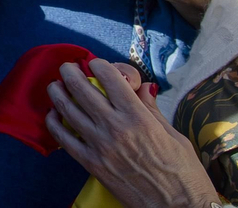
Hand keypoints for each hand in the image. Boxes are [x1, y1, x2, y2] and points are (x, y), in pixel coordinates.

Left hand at [46, 57, 219, 207]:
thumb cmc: (184, 174)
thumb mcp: (174, 136)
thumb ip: (152, 110)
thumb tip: (142, 87)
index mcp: (139, 117)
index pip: (110, 78)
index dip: (99, 65)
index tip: (95, 64)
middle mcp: (116, 128)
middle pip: (82, 89)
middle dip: (71, 72)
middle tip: (67, 67)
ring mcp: (100, 146)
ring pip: (67, 109)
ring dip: (57, 92)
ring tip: (55, 85)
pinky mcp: (92, 164)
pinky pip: (64, 138)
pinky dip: (54, 122)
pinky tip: (52, 114)